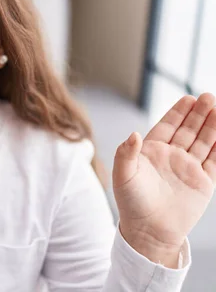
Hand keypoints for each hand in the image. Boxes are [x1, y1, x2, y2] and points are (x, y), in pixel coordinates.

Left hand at [112, 93, 215, 266]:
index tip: (188, 98)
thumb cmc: (131, 203)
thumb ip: (125, 153)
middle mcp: (171, 156)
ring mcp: (188, 168)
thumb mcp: (123, 176)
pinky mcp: (203, 182)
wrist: (149, 231)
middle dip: (198, 114)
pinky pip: (215, 160)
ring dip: (211, 126)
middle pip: (188, 130)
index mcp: (151, 151)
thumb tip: (133, 133)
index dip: (178, 113)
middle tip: (208, 98)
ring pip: (203, 141)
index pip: (167, 126)